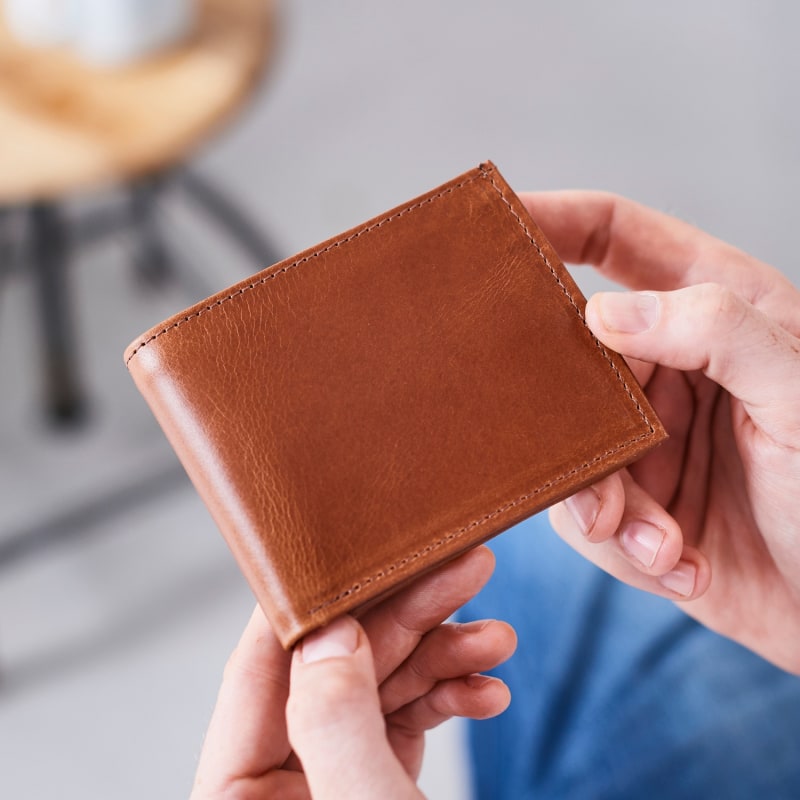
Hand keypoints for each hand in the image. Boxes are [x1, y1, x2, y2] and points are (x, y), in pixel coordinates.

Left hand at [190, 546, 515, 798]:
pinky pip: (409, 723)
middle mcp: (278, 785)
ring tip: (497, 636)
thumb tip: (325, 633)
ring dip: (444, 656)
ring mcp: (332, 784)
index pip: (258, 671)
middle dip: (408, 618)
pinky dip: (451, 698)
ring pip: (380, 689)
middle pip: (337, 667)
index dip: (310, 604)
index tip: (361, 552)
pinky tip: (490, 688)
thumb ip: (333, 724)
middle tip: (464, 569)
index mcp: (235, 799)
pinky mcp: (379, 787)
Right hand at [522, 190, 799, 673]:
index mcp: (711, 309)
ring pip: (565, 443)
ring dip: (602, 502)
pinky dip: (624, 545)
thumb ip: (716, 332)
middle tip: (580, 447)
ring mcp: (641, 434)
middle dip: (561, 410)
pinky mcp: (629, 499)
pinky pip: (583, 511)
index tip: (496, 219)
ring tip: (657, 540)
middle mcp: (666, 365)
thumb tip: (602, 311)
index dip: (554, 218)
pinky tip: (678, 563)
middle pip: (568, 351)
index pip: (615, 237)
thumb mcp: (799, 395)